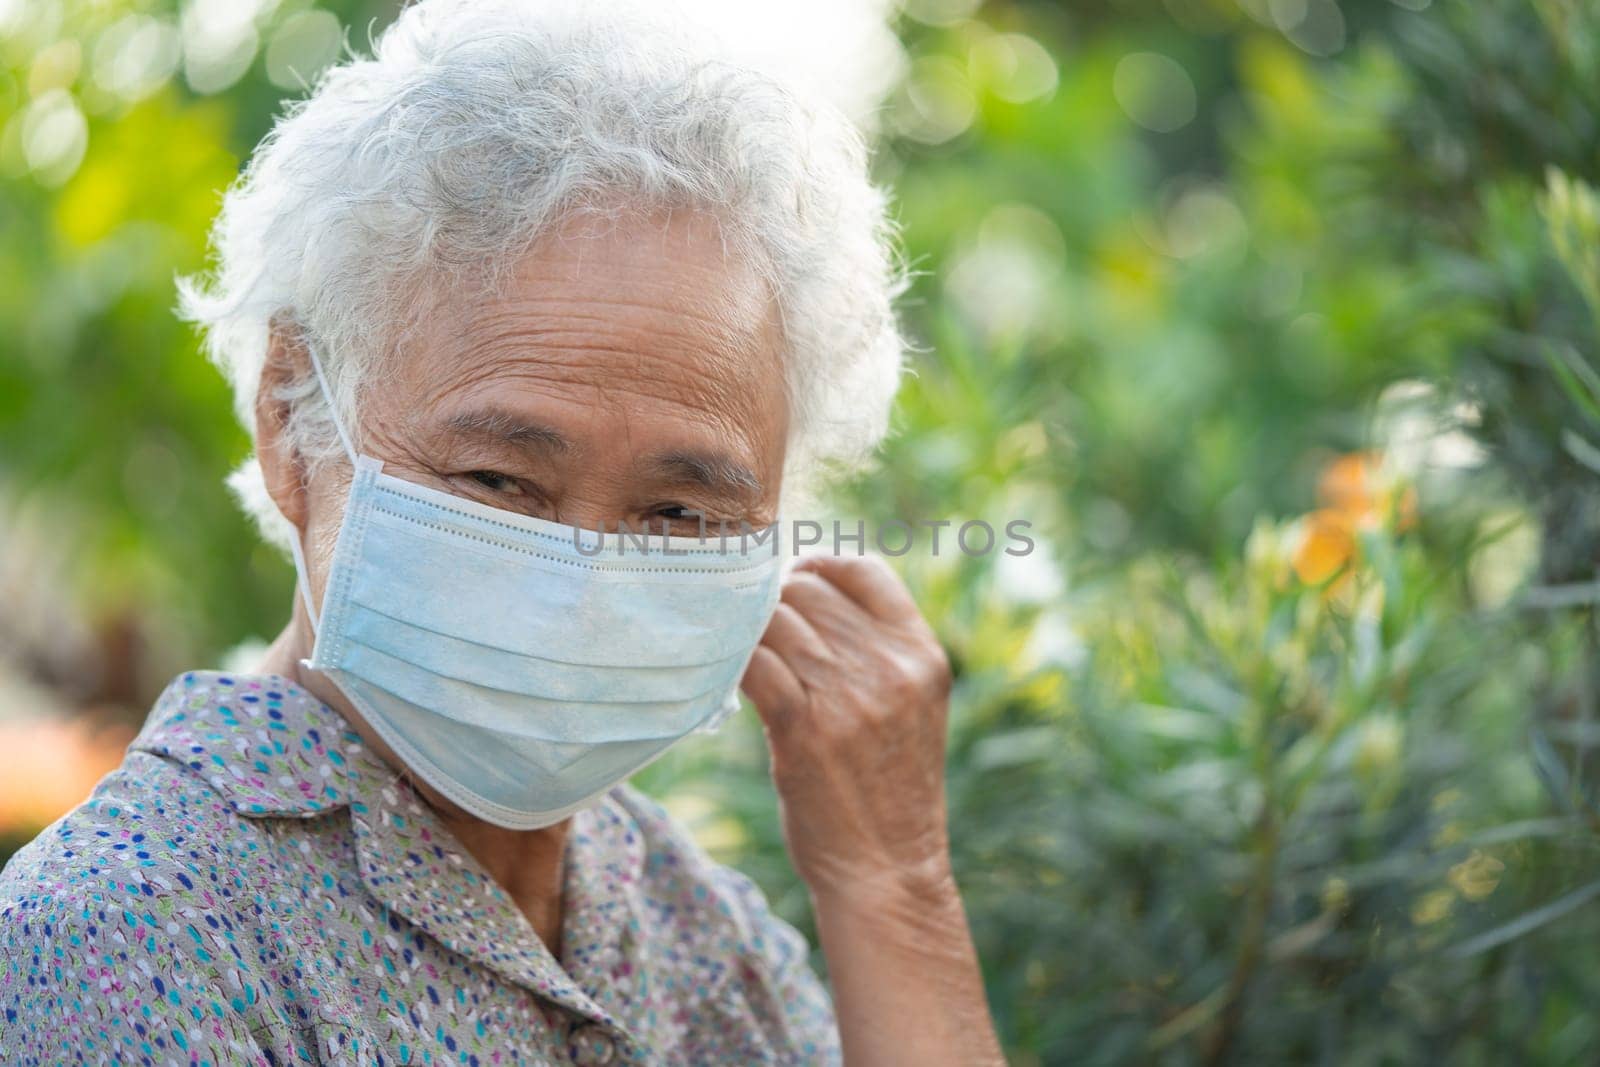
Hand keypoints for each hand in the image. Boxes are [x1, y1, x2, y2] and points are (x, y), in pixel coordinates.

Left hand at [741, 554, 954, 904]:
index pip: (864, 569)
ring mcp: (847, 694)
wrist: (887, 872)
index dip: (819, 568)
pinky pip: (750, 661)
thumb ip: (877, 652)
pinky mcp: (803, 726)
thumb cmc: (889, 792)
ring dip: (744, 632)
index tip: (792, 586)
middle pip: (807, 589)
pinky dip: (727, 660)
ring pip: (772, 620)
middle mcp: (889, 666)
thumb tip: (804, 596)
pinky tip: (721, 676)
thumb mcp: (912, 709)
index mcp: (921, 654)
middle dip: (773, 603)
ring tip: (733, 654)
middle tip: (752, 632)